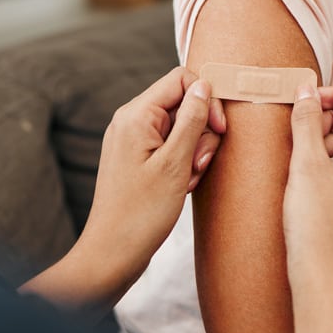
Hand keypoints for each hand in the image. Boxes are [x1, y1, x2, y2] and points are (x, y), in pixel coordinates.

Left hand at [84, 66, 225, 273]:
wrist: (113, 252)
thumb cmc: (142, 212)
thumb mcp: (175, 163)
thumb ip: (192, 120)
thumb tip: (203, 85)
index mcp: (136, 115)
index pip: (181, 80)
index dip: (207, 99)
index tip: (219, 129)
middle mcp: (131, 121)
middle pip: (183, 104)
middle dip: (201, 133)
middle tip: (198, 165)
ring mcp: (133, 140)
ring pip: (181, 128)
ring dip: (194, 152)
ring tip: (187, 181)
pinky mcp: (138, 157)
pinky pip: (171, 146)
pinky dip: (183, 163)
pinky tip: (181, 186)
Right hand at [283, 85, 332, 290]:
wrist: (327, 283)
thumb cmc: (319, 227)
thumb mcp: (306, 165)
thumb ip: (307, 121)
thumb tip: (305, 90)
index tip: (305, 101)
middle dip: (328, 119)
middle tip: (296, 130)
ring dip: (326, 142)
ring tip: (297, 159)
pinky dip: (330, 163)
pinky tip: (306, 177)